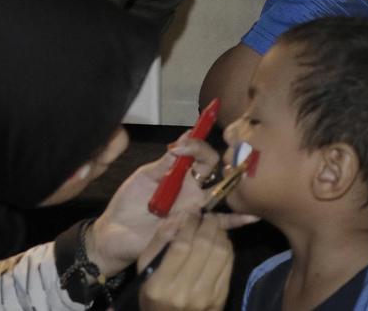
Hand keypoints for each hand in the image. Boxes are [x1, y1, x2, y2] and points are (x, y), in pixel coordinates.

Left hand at [85, 133, 256, 275]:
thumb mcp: (146, 177)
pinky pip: (219, 226)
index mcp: (181, 175)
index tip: (182, 145)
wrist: (116, 233)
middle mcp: (193, 190)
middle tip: (204, 157)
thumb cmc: (129, 203)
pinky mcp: (194, 229)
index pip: (200, 155)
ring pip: (221, 194)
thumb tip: (186, 134)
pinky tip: (251, 217)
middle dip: (215, 159)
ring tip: (239, 175)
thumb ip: (166, 161)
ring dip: (230, 184)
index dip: (197, 145)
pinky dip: (236, 221)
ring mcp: (196, 209)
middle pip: (215, 171)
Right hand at [138, 213, 233, 310]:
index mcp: (160, 285)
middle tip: (207, 216)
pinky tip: (221, 241)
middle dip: (208, 225)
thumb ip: (158, 242)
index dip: (189, 225)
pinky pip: (228, 266)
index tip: (192, 213)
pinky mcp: (220, 299)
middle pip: (204, 247)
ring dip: (220, 234)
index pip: (181, 246)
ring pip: (220, 254)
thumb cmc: (153, 297)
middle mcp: (184, 292)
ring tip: (215, 226)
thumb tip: (178, 217)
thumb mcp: (145, 271)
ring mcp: (205, 297)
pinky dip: (227, 248)